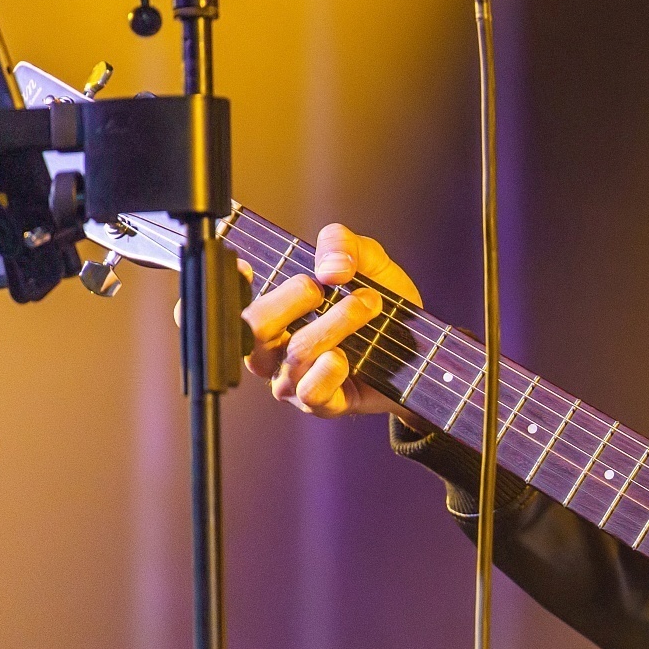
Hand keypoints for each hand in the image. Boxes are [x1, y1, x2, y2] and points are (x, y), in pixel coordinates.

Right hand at [240, 223, 423, 422]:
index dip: (229, 287)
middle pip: (255, 325)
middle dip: (293, 298)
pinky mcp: (320, 403)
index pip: (228, 303)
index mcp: (273, 311)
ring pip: (294, 353)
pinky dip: (330, 369)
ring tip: (368, 305)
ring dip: (336, 323)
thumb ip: (342, 245)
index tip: (246, 267)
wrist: (420, 348)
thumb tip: (329, 268)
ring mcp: (293, 378)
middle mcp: (273, 347)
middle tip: (325, 288)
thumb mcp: (368, 261)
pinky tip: (348, 356)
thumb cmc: (381, 302)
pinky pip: (309, 391)